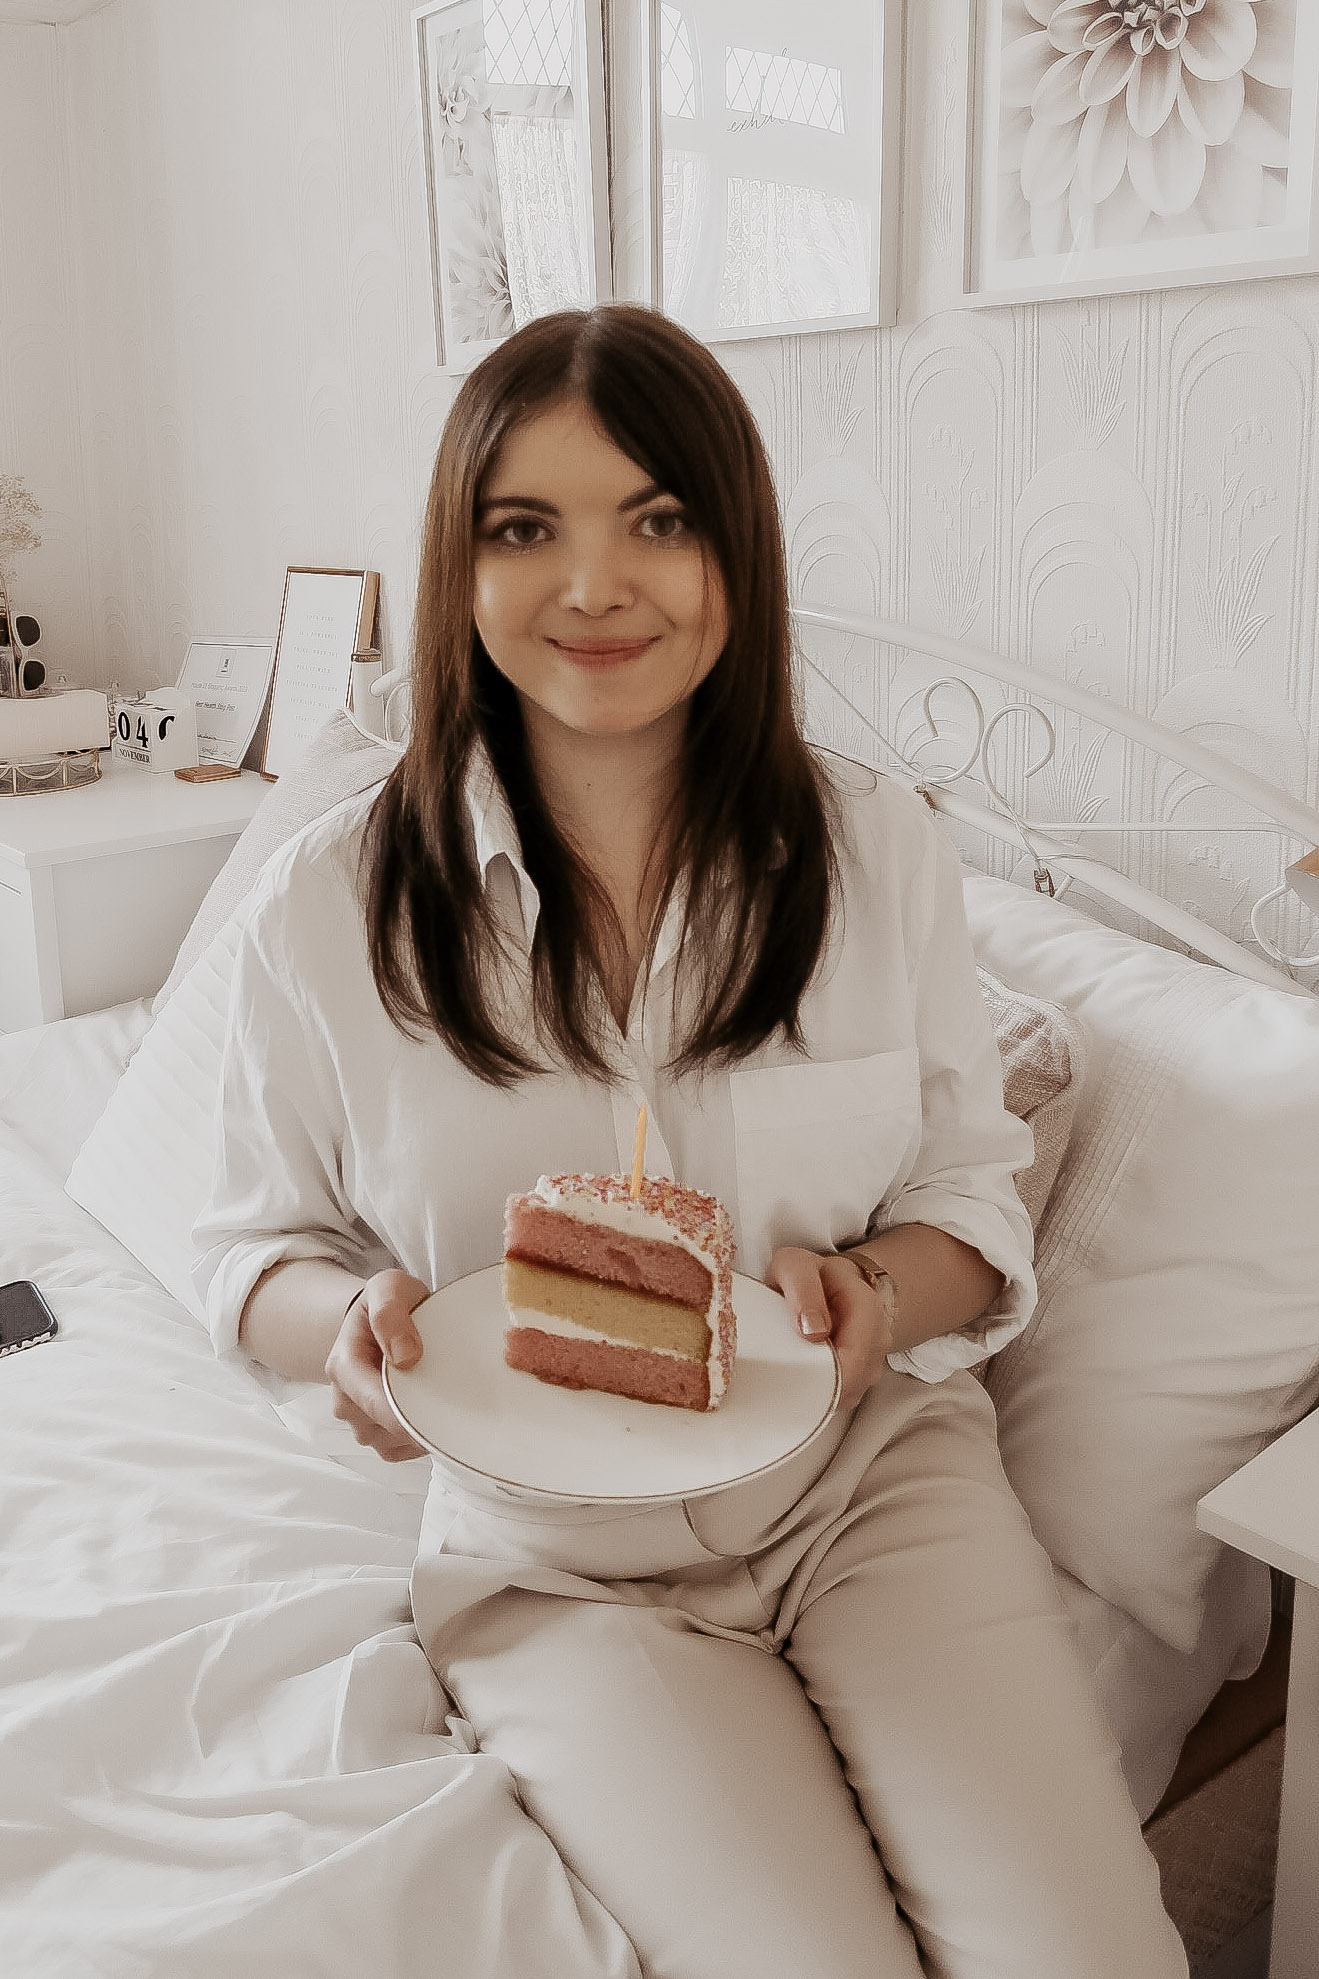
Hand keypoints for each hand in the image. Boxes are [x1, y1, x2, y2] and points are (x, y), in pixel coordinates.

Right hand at [324, 1268, 430, 1461]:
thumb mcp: (388, 1288)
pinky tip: (430, 1411)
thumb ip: (390, 1313)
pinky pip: (399, 1450)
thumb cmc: (386, 1305)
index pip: (376, 1404)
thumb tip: (405, 1355)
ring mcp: (358, 1421)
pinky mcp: (374, 1433)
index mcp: (344, 1367)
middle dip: (420, 1420)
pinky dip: (418, 1438)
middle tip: (454, 1396)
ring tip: (439, 1395)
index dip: (410, 1414)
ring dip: (419, 1429)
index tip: (445, 1409)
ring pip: (393, 1443)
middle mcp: (345, 1400)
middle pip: (385, 1428)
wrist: (381, 1319)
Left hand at [765, 1247, 894, 1410]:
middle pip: (853, 1380)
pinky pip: (842, 1398)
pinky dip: (822, 1391)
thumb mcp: (794, 1266)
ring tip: (799, 1358)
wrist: (829, 1285)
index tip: (798, 1359)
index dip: (827, 1366)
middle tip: (789, 1360)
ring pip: (848, 1394)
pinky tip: (808, 1370)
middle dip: (818, 1380)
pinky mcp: (862, 1379)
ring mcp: (874, 1362)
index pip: (856, 1351)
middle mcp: (879, 1337)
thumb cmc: (809, 1278)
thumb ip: (802, 1288)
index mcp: (865, 1304)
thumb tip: (813, 1331)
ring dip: (819, 1386)